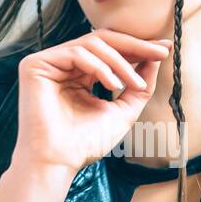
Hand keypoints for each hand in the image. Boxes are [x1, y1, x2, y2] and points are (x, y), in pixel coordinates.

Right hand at [15, 27, 171, 174]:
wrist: (59, 161)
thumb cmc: (86, 143)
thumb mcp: (123, 111)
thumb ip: (139, 84)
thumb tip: (157, 56)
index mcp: (79, 74)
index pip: (110, 51)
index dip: (138, 48)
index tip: (164, 50)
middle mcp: (63, 65)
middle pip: (102, 40)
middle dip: (135, 46)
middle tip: (159, 53)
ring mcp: (48, 63)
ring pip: (93, 44)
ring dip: (121, 62)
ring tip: (136, 85)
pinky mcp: (36, 65)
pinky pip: (77, 53)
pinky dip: (101, 67)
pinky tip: (114, 85)